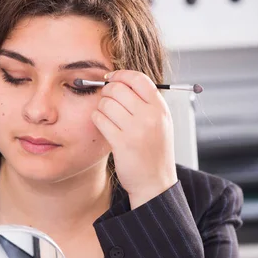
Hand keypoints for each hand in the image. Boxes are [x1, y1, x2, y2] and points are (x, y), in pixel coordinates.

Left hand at [91, 70, 177, 208]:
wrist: (155, 183)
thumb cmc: (154, 152)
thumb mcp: (160, 124)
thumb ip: (146, 103)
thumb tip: (121, 81)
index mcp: (160, 108)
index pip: (138, 79)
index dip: (121, 75)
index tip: (111, 79)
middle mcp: (150, 116)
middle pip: (119, 88)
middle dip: (107, 92)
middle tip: (106, 100)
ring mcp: (136, 129)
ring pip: (106, 103)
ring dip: (101, 107)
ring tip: (106, 116)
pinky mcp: (121, 143)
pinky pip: (100, 119)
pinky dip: (97, 119)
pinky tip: (102, 125)